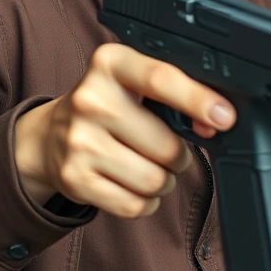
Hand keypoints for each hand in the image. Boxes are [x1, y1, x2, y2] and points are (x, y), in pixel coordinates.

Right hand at [14, 42, 236, 217]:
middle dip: (177, 155)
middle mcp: (89, 100)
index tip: (224, 118)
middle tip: (160, 148)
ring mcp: (77, 141)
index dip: (197, 100)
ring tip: (143, 166)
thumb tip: (217, 122)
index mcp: (109, 64)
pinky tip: (128, 184)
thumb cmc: (106, 108)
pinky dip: (143, 202)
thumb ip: (175, 95)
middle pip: (167, 146)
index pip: (159, 79)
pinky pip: (134, 206)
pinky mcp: (74, 178)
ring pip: (154, 180)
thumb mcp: (132, 84)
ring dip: (162, 181)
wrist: (47, 137)